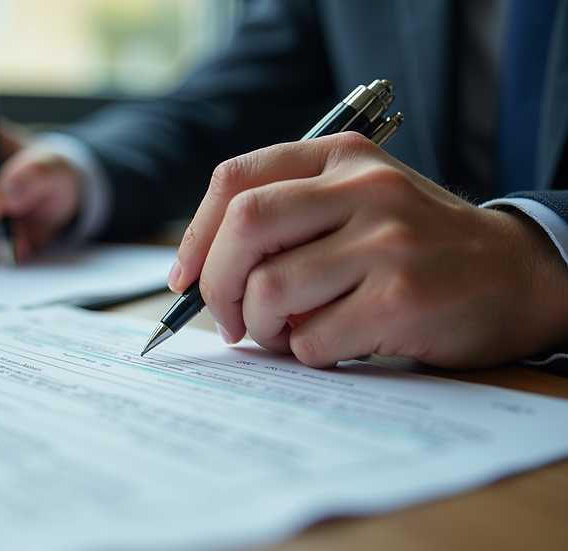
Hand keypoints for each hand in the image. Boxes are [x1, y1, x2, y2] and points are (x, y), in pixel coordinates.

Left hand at [170, 133, 567, 367]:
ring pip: (270, 289)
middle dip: (216, 283)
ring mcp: (386, 242)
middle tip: (226, 318)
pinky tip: (332, 345)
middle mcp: (364, 188)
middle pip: (244, 226)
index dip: (195, 235)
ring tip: (285, 334)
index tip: (183, 278)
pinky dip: (306, 354)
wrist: (516, 275)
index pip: (236, 179)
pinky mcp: (403, 298)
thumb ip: (287, 217)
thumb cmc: (415, 245)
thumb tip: (196, 272)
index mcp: (341, 158)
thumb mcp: (357, 202)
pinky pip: (311, 339)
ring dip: (262, 328)